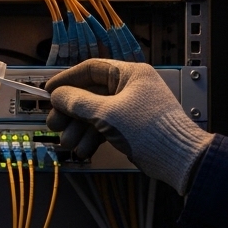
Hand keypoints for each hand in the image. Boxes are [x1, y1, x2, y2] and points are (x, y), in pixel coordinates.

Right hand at [45, 59, 212, 194]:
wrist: (178, 158)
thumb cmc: (147, 129)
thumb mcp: (106, 114)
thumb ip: (78, 102)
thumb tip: (57, 95)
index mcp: (130, 73)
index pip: (90, 69)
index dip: (67, 80)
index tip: (49, 92)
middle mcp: (130, 87)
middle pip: (89, 94)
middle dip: (70, 112)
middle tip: (55, 125)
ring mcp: (130, 108)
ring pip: (95, 113)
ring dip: (79, 129)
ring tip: (70, 144)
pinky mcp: (131, 127)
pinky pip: (105, 127)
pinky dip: (92, 137)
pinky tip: (84, 150)